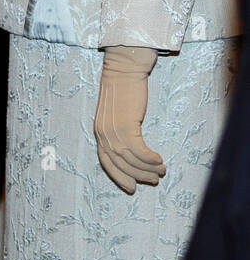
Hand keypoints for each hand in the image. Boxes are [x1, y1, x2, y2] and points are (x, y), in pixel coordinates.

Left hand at [94, 45, 165, 193]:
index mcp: (99, 132)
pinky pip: (139, 150)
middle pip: (120, 163)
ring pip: (131, 159)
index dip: (118, 176)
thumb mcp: (117, 115)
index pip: (106, 161)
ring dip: (148, 168)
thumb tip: (132, 150)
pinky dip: (150, 159)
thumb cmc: (122, 92)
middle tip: (153, 180)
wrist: (123, 71)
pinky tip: (160, 160)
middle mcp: (102, 133)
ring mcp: (113, 130)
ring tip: (161, 171)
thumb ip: (120, 132)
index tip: (131, 187)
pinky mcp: (125, 125)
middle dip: (137, 175)